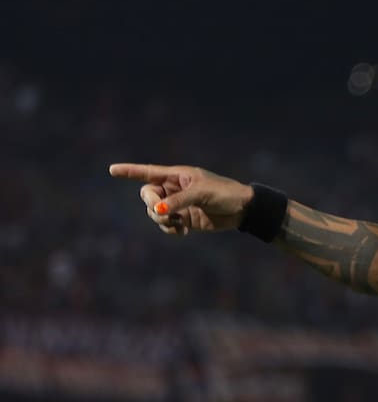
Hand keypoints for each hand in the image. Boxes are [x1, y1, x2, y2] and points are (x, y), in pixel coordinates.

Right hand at [109, 163, 253, 234]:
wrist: (241, 210)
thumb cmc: (225, 194)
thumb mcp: (202, 194)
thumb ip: (178, 201)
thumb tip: (158, 210)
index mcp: (178, 175)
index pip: (149, 172)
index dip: (130, 171)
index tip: (112, 170)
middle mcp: (174, 189)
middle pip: (147, 195)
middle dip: (151, 204)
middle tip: (164, 211)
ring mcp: (178, 205)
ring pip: (154, 212)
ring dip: (161, 219)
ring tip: (178, 223)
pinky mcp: (183, 219)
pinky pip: (165, 225)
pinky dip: (169, 229)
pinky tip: (183, 231)